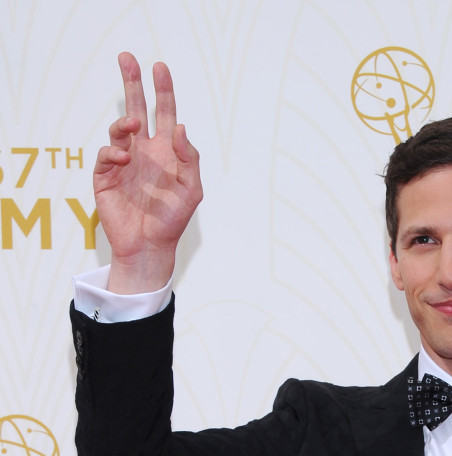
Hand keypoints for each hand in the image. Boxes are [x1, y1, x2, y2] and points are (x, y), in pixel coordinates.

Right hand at [93, 52, 202, 292]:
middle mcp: (143, 151)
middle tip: (127, 58)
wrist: (150, 246)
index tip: (159, 67)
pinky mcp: (106, 175)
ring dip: (125, 123)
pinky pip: (107, 154)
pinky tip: (124, 157)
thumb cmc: (172, 221)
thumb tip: (179, 127)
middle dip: (132, 83)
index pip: (164, 113)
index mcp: (165, 152)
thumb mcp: (191, 191)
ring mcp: (123, 162)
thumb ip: (189, 159)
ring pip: (120, 129)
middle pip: (136, 109)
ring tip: (133, 128)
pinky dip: (114, 151)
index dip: (163, 90)